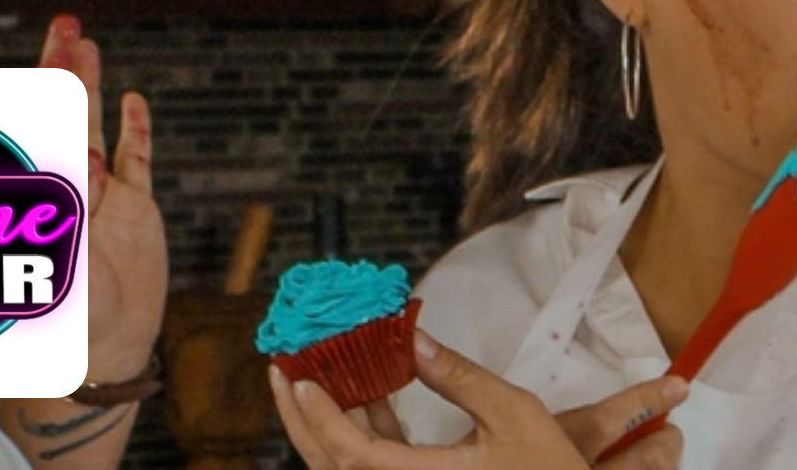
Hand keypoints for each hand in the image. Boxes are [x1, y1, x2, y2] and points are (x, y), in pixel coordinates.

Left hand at [39, 14, 167, 380]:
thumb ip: (71, 214)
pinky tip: (133, 100)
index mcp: (44, 196)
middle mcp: (70, 187)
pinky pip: (138, 162)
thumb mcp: (60, 265)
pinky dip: (136, 132)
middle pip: (64, 116)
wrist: (106, 356)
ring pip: (96, 128)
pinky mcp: (136, 210)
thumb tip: (87, 161)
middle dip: (61, 70)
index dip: (37, 93)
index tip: (40, 58)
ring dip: (92, 86)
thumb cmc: (70, 324)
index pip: (37, 131)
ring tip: (86, 44)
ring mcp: (103, 196)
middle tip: (63, 24)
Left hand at [271, 331, 685, 469]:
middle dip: (302, 420)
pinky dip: (365, 435)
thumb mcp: (513, 414)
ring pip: (350, 467)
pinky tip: (368, 395)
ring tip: (314, 373)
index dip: (320, 418)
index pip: (352, 456)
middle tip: (282, 371)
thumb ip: (459, 377)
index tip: (298, 378)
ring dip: (329, 423)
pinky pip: (377, 466)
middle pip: (334, 466)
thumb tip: (414, 339)